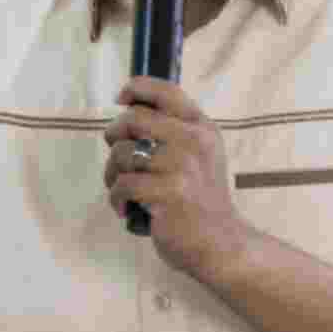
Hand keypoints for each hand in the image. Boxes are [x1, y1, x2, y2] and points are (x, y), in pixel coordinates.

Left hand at [103, 77, 248, 280]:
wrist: (221, 243)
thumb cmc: (201, 200)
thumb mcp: (200, 155)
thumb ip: (174, 132)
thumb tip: (128, 110)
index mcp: (201, 128)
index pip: (166, 91)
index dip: (137, 88)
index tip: (121, 98)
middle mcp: (194, 141)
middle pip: (133, 119)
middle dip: (114, 135)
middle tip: (117, 157)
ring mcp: (182, 166)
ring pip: (122, 153)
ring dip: (112, 173)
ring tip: (122, 188)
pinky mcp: (168, 193)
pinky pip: (122, 184)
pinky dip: (116, 198)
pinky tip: (125, 208)